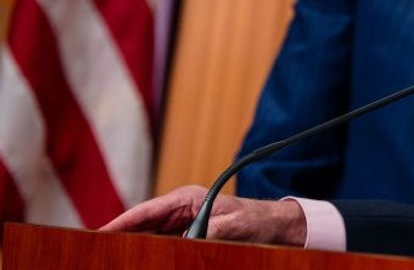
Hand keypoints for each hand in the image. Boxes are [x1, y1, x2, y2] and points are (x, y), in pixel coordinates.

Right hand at [99, 185, 307, 246]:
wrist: (273, 225)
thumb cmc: (254, 220)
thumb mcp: (233, 226)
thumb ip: (209, 232)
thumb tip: (186, 241)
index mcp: (187, 199)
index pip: (148, 210)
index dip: (122, 222)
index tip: (101, 232)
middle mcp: (180, 209)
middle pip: (141, 224)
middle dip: (119, 235)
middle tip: (96, 250)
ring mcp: (181, 223)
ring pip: (148, 236)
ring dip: (132, 246)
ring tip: (109, 257)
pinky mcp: (186, 235)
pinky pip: (162, 244)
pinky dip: (149, 252)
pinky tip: (136, 260)